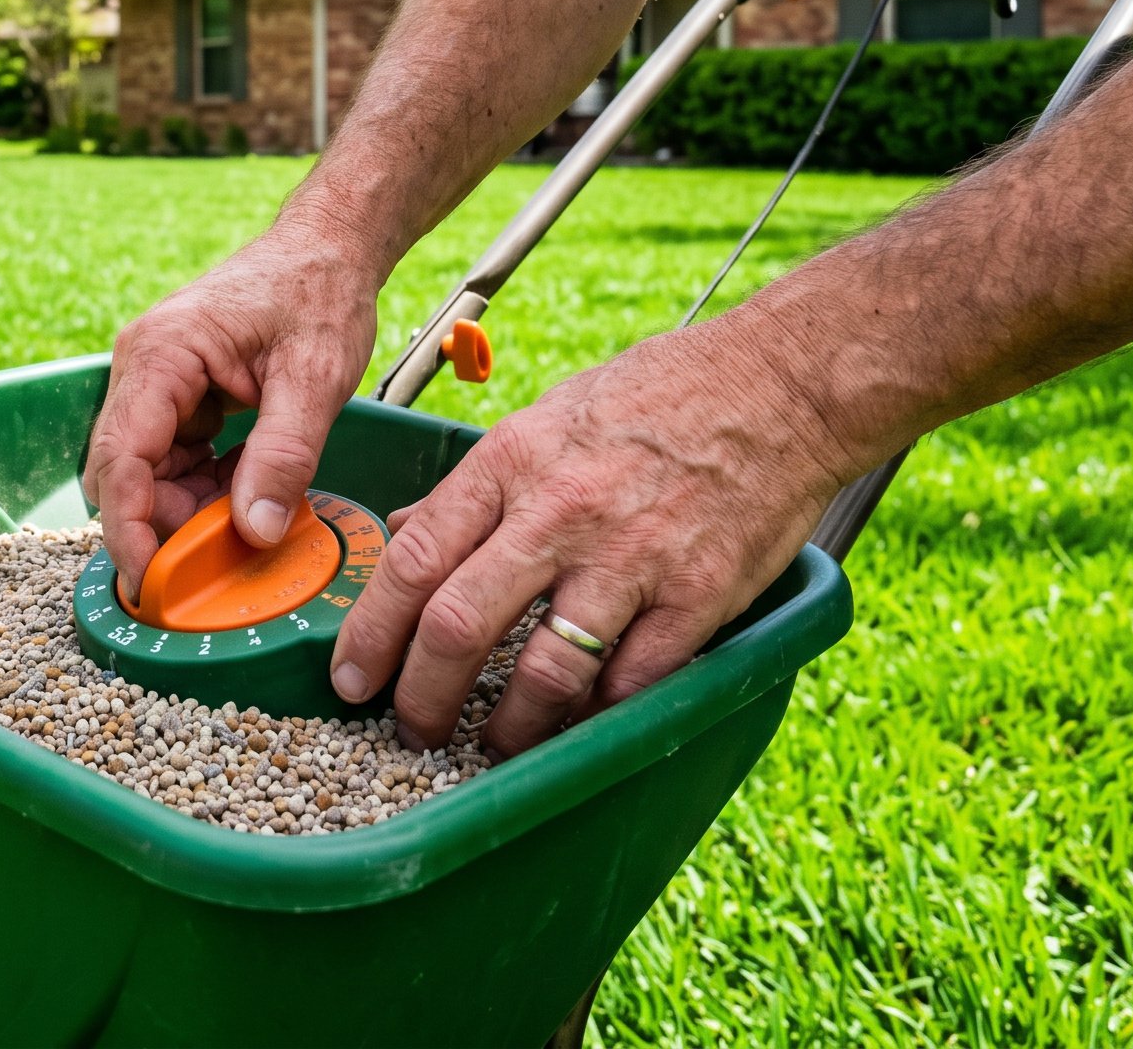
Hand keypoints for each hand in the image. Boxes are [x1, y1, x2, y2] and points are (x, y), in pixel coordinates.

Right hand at [82, 216, 380, 586]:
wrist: (329, 248)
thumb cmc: (319, 292)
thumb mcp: (315, 378)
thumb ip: (284, 456)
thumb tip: (256, 532)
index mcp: (162, 354)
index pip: (120, 458)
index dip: (128, 528)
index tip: (150, 582)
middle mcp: (144, 366)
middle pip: (125, 472)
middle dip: (164, 522)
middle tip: (221, 556)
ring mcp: (157, 381)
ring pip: (148, 472)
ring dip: (188, 506)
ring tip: (248, 514)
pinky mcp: (177, 394)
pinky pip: (173, 458)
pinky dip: (204, 486)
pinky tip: (248, 485)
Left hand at [329, 321, 858, 755]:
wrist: (780, 385)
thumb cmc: (660, 394)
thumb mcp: (546, 417)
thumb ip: (478, 486)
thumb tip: (407, 533)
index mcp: (511, 461)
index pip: (415, 558)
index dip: (372, 630)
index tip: (352, 676)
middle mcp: (559, 512)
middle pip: (460, 625)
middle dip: (421, 696)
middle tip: (410, 730)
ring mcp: (631, 559)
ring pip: (542, 671)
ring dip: (508, 727)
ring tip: (492, 747)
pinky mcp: (695, 598)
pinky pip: (630, 682)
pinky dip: (596, 717)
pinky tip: (577, 728)